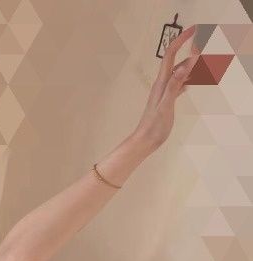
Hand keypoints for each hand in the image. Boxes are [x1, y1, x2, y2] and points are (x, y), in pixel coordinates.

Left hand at [132, 24, 198, 152]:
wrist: (144, 141)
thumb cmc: (154, 127)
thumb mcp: (166, 105)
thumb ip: (174, 85)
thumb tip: (185, 65)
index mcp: (162, 83)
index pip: (171, 55)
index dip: (181, 40)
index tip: (194, 30)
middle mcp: (162, 84)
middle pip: (176, 61)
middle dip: (189, 51)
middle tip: (204, 46)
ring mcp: (163, 92)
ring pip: (178, 74)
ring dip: (190, 66)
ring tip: (203, 64)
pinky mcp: (165, 101)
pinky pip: (176, 85)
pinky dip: (185, 80)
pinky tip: (190, 83)